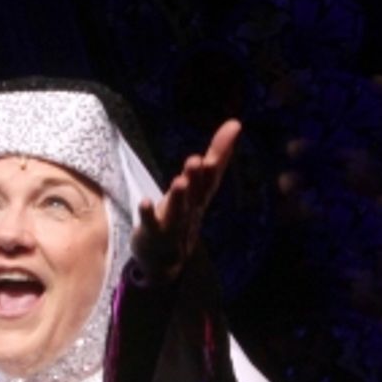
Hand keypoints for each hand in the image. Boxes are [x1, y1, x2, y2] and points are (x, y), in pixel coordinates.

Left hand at [131, 119, 241, 285]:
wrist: (166, 259)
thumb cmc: (184, 214)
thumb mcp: (200, 186)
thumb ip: (217, 156)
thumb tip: (235, 123)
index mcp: (201, 196)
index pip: (212, 174)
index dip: (221, 154)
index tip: (231, 130)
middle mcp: (190, 209)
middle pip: (195, 192)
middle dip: (197, 177)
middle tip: (197, 161)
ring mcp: (172, 223)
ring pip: (177, 209)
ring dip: (178, 196)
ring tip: (179, 181)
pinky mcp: (152, 233)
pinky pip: (150, 224)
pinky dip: (148, 214)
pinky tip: (145, 202)